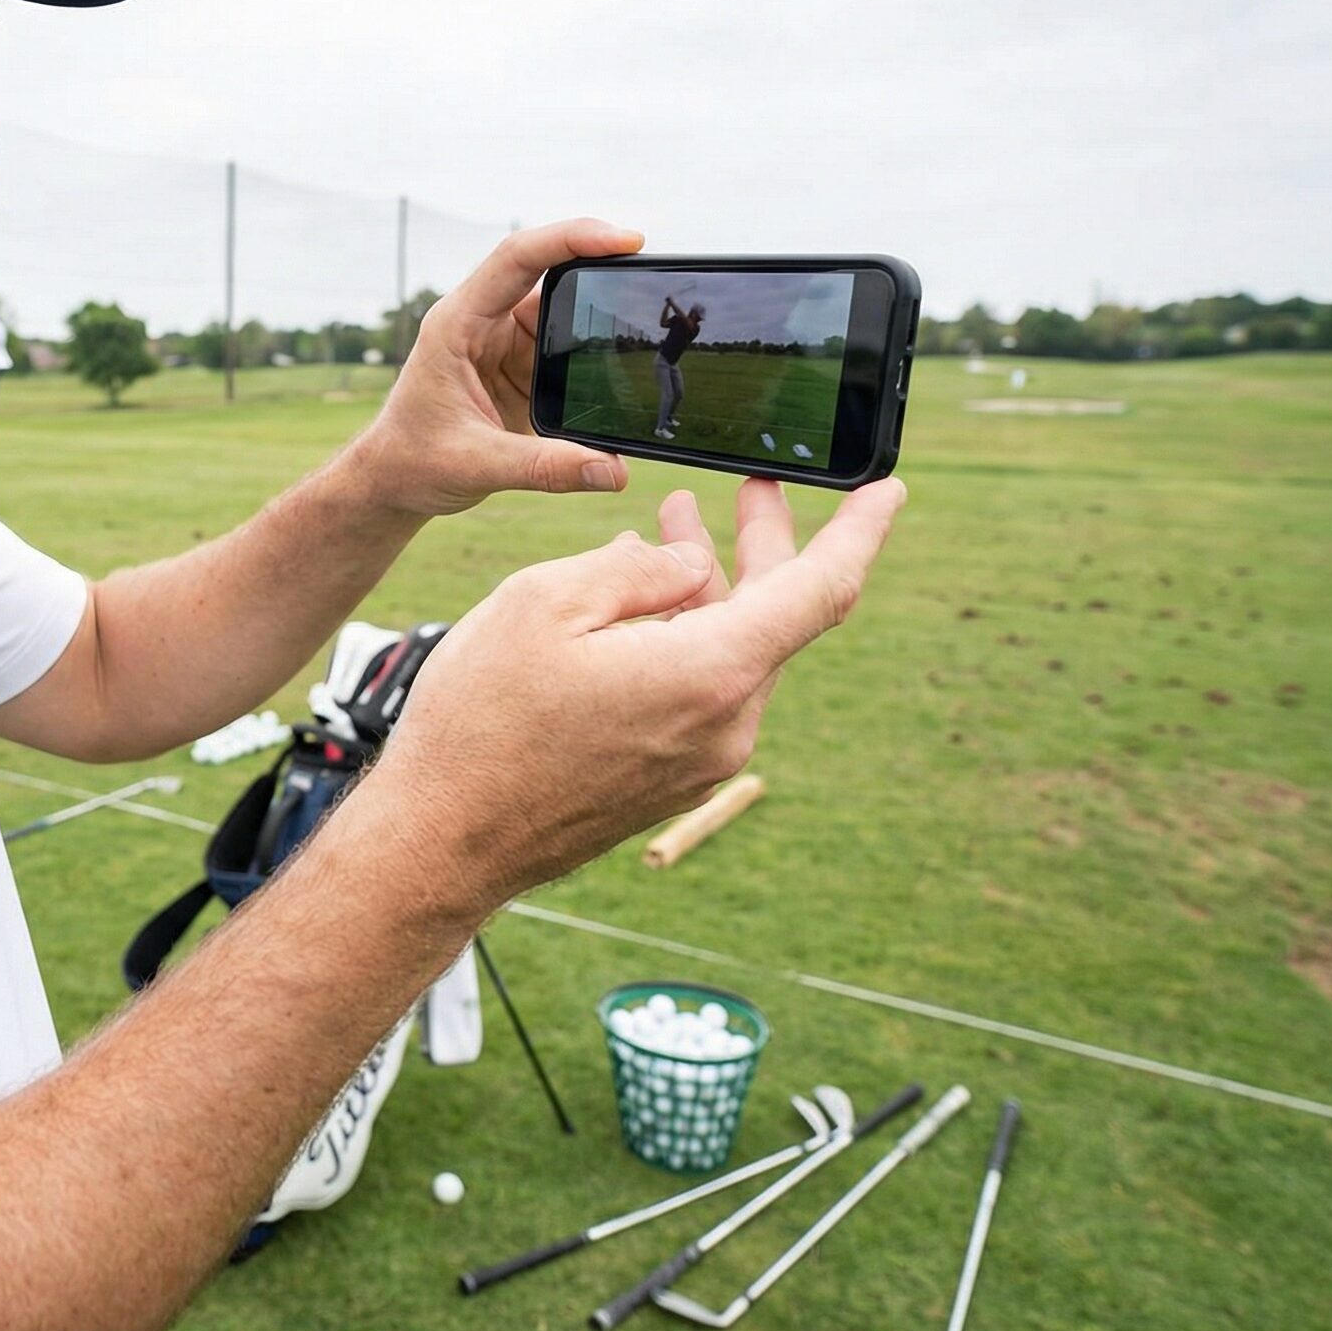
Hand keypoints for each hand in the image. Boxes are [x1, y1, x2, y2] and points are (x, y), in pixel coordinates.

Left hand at [343, 218, 645, 516]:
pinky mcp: (519, 365)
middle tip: (647, 265)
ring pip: (560, 309)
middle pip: (546, 271)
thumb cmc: (414, 462)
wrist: (393, 482)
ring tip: (643, 312)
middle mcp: (481, 321)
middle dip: (596, 262)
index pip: (517, 259)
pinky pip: (563, 343)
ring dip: (597, 312)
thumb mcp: (477, 466)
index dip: (571, 238)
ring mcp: (502, 340)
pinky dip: (593, 348)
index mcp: (457, 323)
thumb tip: (614, 471)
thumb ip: (545, 468)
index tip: (624, 239)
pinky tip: (622, 358)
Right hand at [359, 477, 906, 910]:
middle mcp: (726, 726)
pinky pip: (700, 693)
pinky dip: (684, 640)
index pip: (822, 590)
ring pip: (731, 654)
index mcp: (711, 674)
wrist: (442, 841)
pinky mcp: (669, 782)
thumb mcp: (545, 602)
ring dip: (709, 592)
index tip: (889, 490)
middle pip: (773, 618)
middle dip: (762, 546)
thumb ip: (637, 569)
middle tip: (747, 490)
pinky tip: (636, 612)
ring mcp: (700, 762)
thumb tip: (692, 566)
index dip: (861, 531)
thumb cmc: (480, 720)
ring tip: (668, 538)